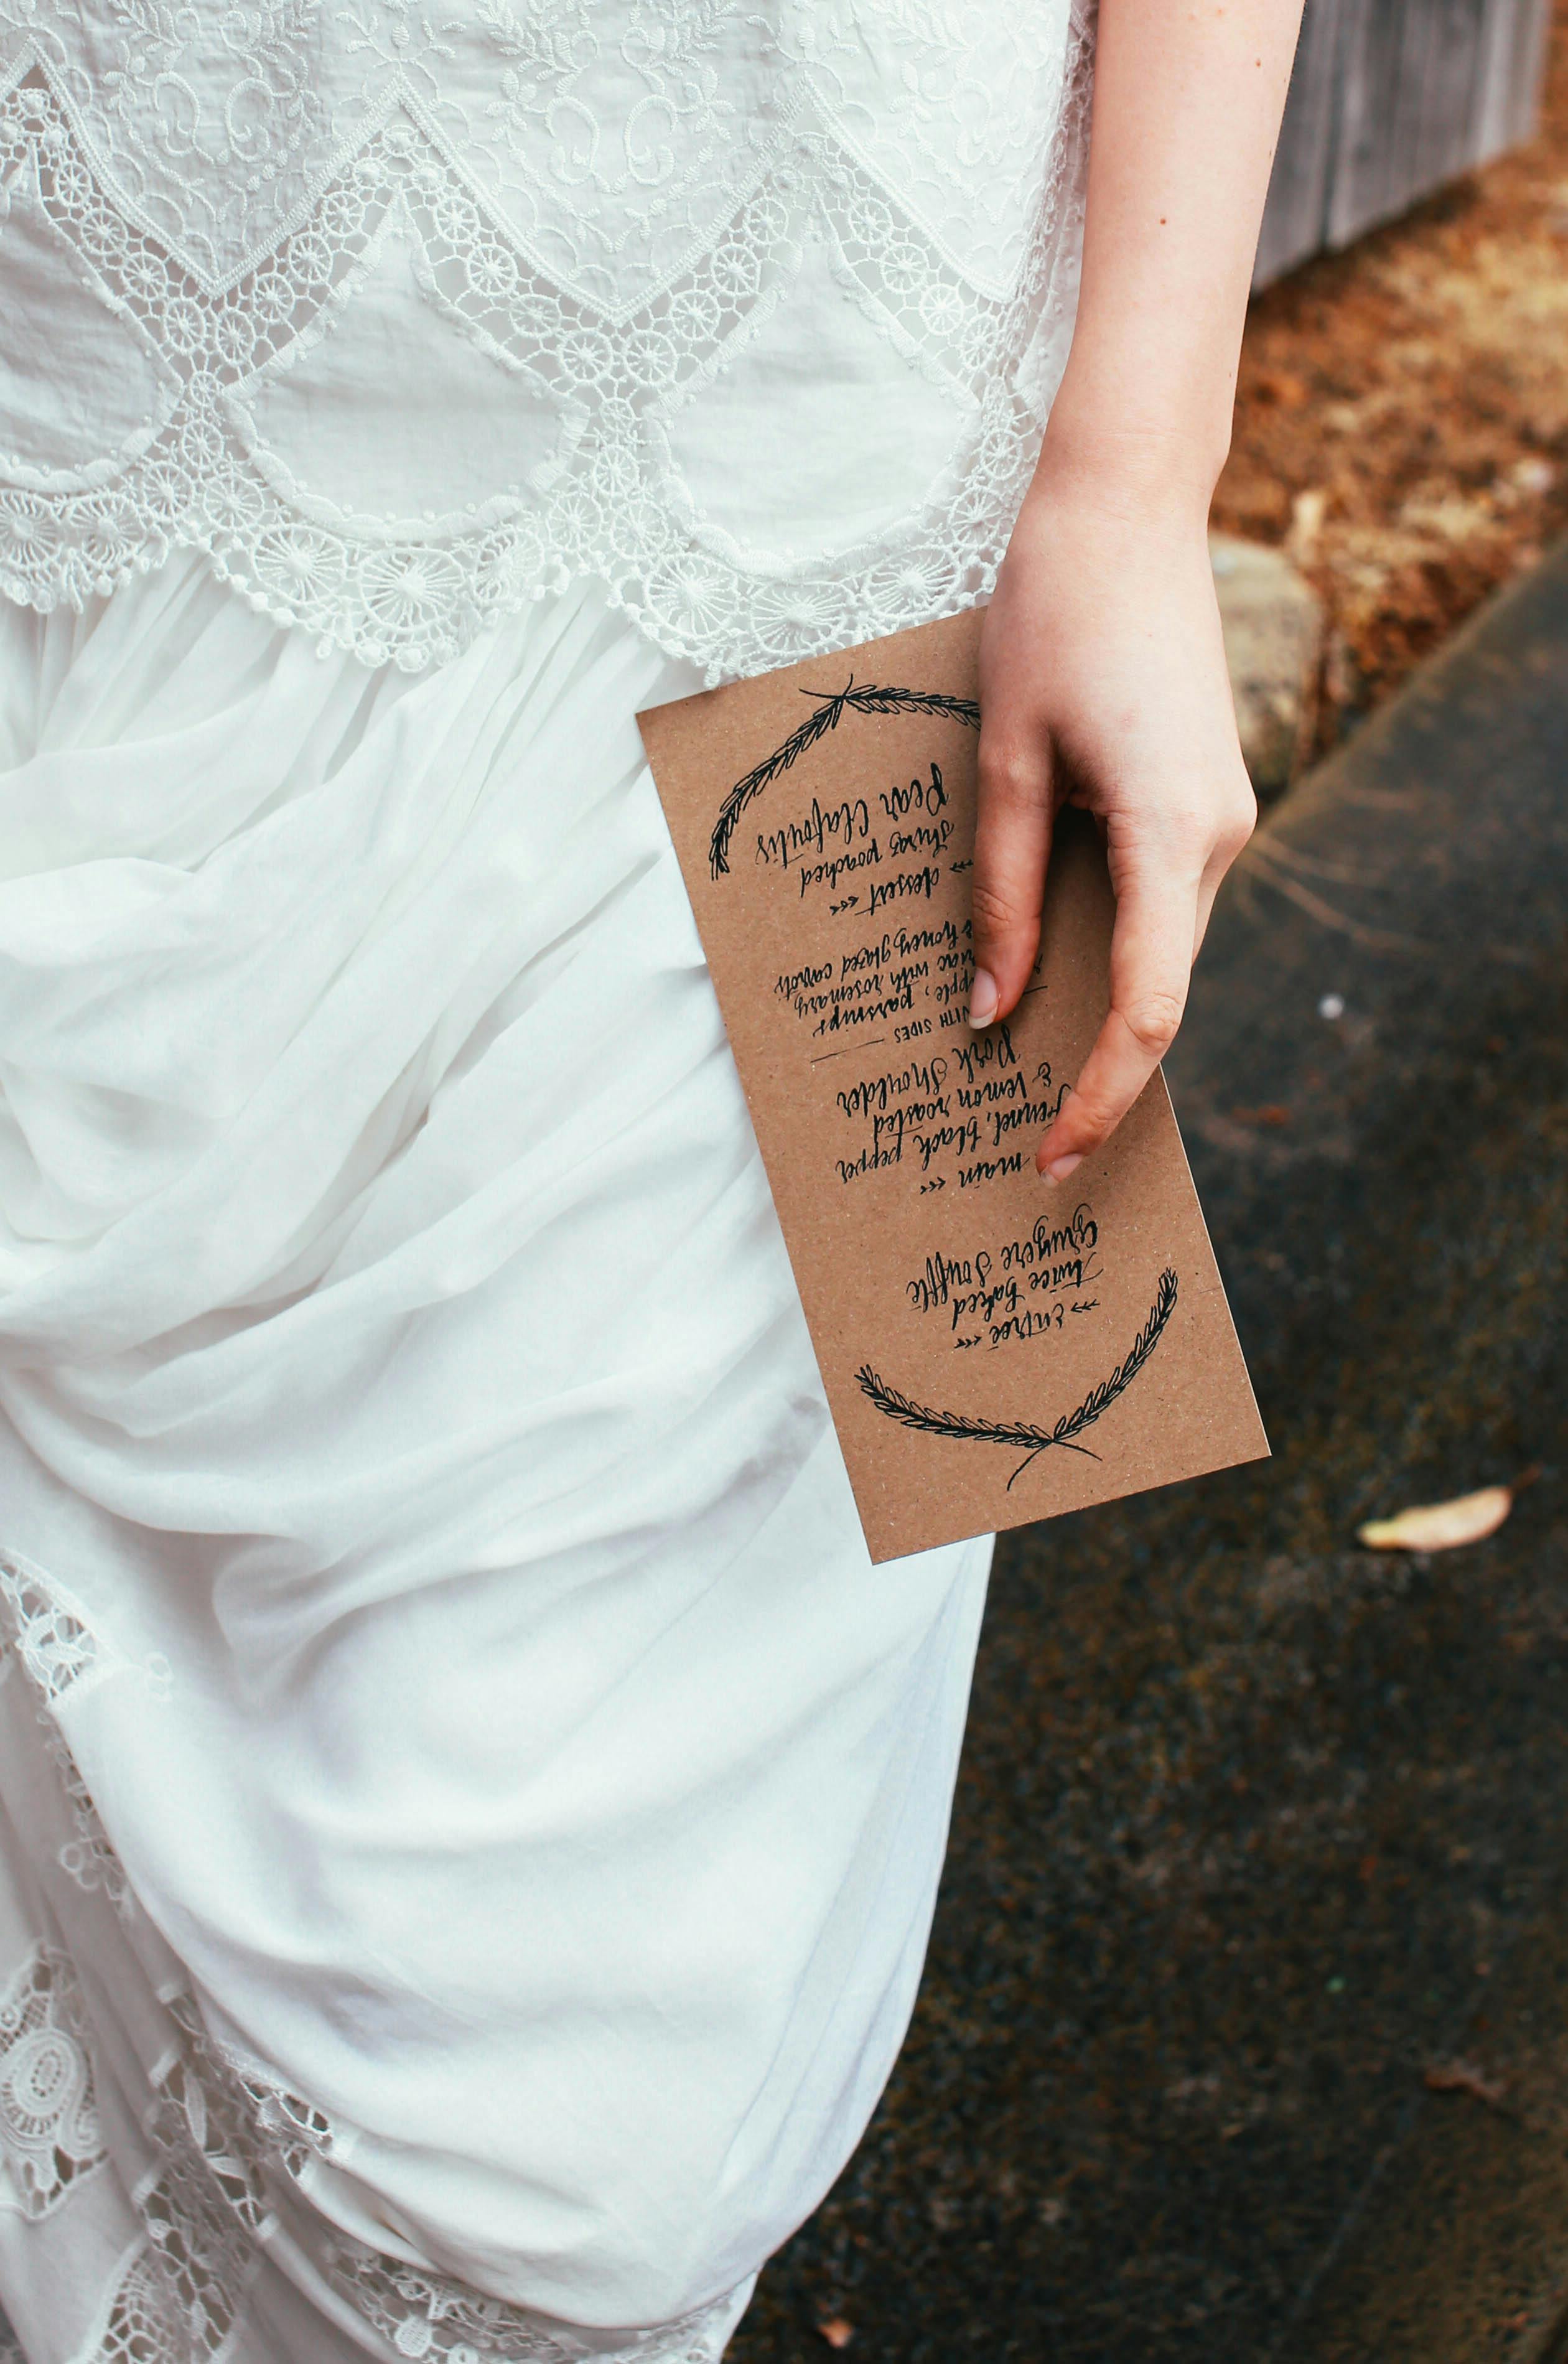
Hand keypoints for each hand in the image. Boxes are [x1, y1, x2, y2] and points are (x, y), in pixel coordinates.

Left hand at [972, 462, 1255, 1180]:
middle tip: (1017, 1139)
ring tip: (1014, 1065)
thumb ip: (1001, 894)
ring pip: (1161, 947)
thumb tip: (990, 1012)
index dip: (1102, 1096)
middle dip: (1096, 1071)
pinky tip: (1044, 965)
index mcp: (1174, 829)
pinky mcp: (1204, 795)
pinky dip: (1108, 945)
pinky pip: (1158, 899)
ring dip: (1097, 1007)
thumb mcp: (1003, 759)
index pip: (1150, 1009)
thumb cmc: (1051, 614)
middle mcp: (1219, 833)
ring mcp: (1223, 814)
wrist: (1123, 505)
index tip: (1050, 1154)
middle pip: (1161, 989)